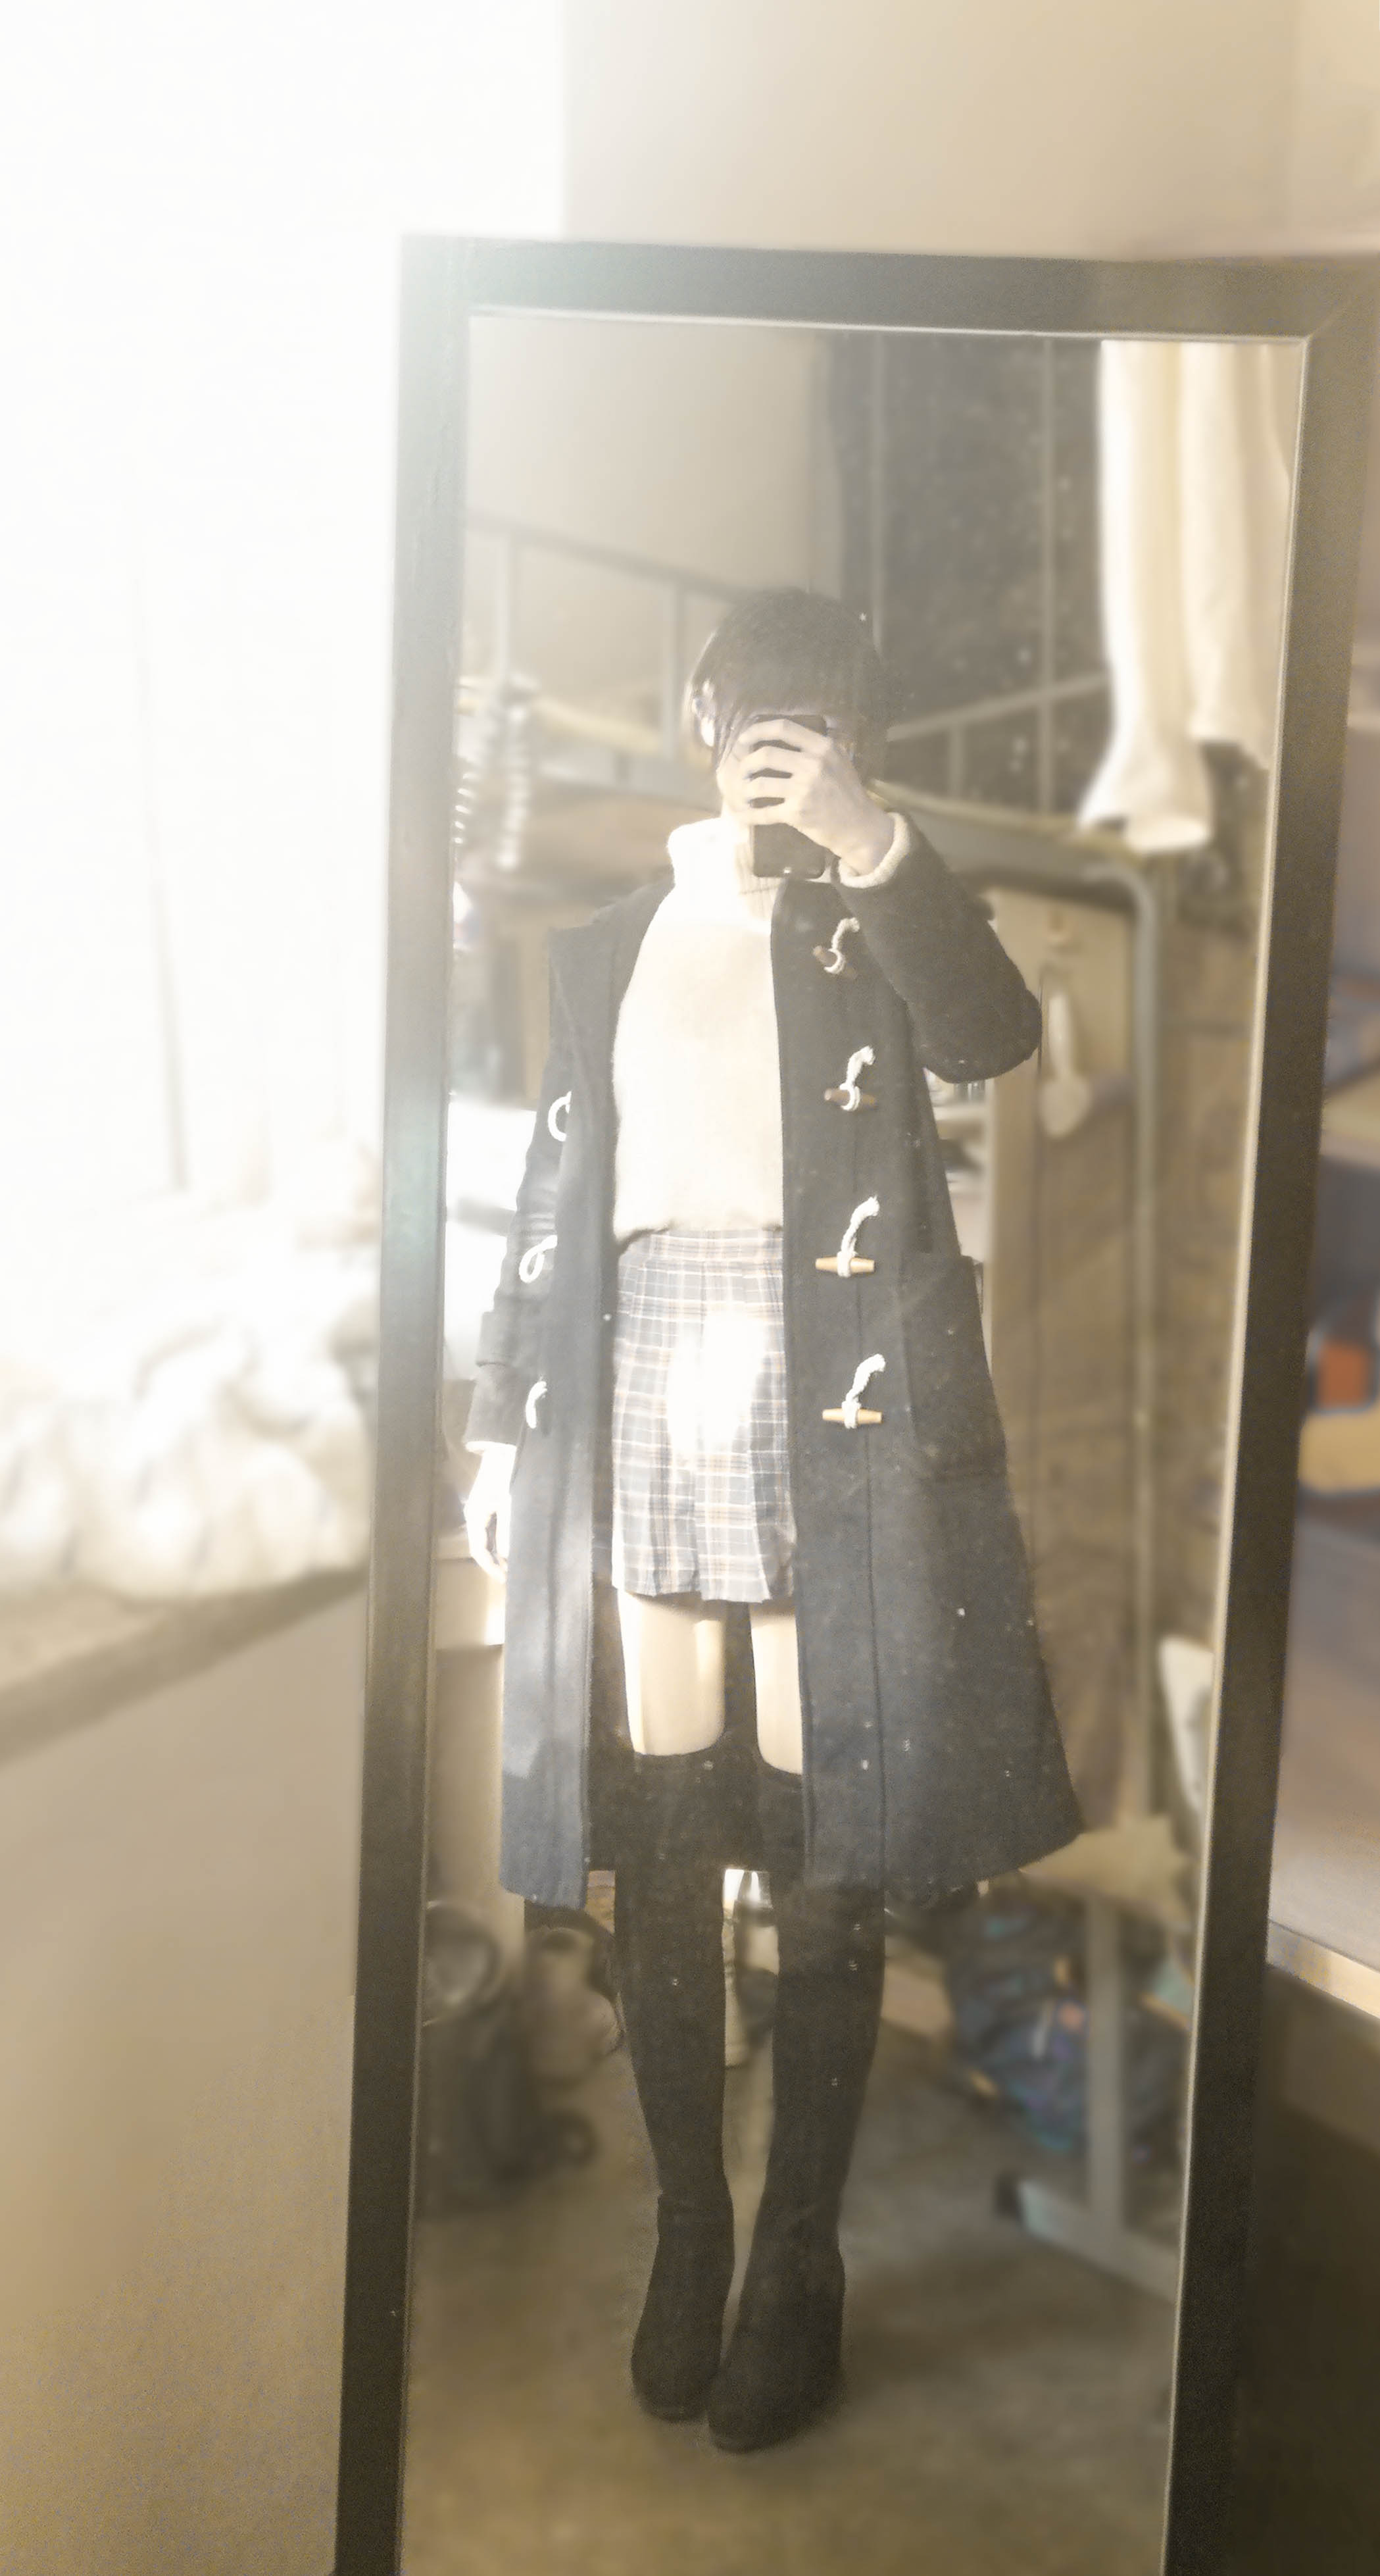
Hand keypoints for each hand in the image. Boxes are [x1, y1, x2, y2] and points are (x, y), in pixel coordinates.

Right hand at [463, 1443, 514, 1579]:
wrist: (506, 1445)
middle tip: (513, 1577)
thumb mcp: (509, 1502)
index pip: (479, 1550)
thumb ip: (507, 1529)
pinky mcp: (492, 1503)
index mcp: (475, 1516)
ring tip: (516, 1565)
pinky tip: (515, 1546)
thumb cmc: (507, 1472)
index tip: (506, 1581)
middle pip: (483, 1546)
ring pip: (489, 1538)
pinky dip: (504, 1540)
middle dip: (497, 1563)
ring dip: (501, 1552)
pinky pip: (495, 1528)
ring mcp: (484, 1509)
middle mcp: (476, 1515)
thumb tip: (507, 1556)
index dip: (491, 1568)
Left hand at [717, 717, 892, 875]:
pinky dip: (749, 815)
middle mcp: (812, 765)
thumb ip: (814, 748)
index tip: (744, 739)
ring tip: (744, 793)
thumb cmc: (847, 792)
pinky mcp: (797, 813)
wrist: (859, 826)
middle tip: (742, 771)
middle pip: (765, 755)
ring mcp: (803, 790)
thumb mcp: (838, 760)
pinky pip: (764, 813)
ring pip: (759, 784)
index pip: (783, 728)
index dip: (757, 730)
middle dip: (746, 764)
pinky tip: (743, 815)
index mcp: (822, 747)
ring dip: (745, 789)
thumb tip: (779, 740)